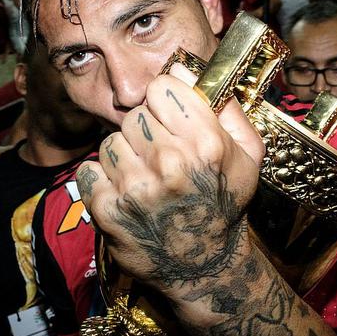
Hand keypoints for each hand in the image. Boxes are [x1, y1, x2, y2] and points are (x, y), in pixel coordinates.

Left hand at [75, 66, 263, 298]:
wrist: (203, 266)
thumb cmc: (224, 203)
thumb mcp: (248, 154)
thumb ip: (224, 106)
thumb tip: (185, 69)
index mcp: (206, 143)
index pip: (161, 87)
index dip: (164, 102)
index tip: (169, 118)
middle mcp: (171, 163)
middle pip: (134, 115)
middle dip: (145, 132)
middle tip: (160, 157)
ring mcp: (137, 188)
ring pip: (110, 142)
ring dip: (124, 158)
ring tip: (144, 178)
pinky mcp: (109, 210)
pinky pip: (89, 170)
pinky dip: (101, 181)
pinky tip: (124, 194)